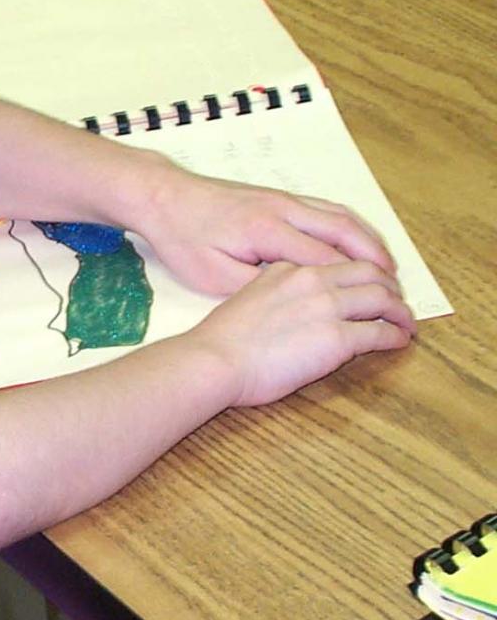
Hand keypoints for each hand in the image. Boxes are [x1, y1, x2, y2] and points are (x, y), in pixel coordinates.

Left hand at [130, 162, 396, 295]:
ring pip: (337, 214)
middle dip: (374, 257)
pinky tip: (354, 244)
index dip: (357, 282)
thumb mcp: (213, 276)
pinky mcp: (273, 196)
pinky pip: (323, 209)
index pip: (326, 258)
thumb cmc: (182, 239)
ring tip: (387, 266)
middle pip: (343, 229)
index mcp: (267, 230)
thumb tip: (298, 299)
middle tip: (396, 285)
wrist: (160, 196)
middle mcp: (281, 208)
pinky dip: (347, 225)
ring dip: (366, 238)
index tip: (379, 303)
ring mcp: (279, 198)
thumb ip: (258, 287)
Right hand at [190, 260, 415, 406]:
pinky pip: (380, 332)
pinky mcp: (337, 338)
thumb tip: (287, 302)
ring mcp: (325, 307)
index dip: (358, 270)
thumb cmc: (220, 338)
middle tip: (394, 299)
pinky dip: (396, 335)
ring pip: (381, 297)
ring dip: (399, 309)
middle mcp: (310, 280)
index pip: (335, 260)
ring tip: (404, 321)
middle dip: (388, 284)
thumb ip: (271, 289)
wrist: (214, 358)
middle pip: (367, 271)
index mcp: (286, 268)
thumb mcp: (244, 296)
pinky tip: (399, 340)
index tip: (368, 282)